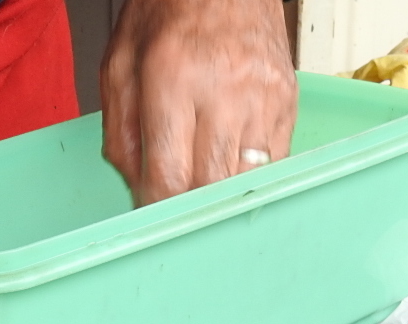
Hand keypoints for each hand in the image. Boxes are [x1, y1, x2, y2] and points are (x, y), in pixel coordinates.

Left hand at [101, 0, 297, 205]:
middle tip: (174, 207)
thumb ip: (121, 132)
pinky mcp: (287, 101)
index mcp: (173, 79)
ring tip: (201, 183)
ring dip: (220, 194)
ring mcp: (263, 98)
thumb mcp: (120, 63)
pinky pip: (272, 162)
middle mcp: (224, 90)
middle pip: (211, 188)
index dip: (158, 211)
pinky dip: (248, 174)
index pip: (169, 177)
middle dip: (189, 208)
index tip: (150, 218)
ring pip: (245, 181)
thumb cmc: (170, 10)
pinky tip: (228, 161)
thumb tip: (137, 189)